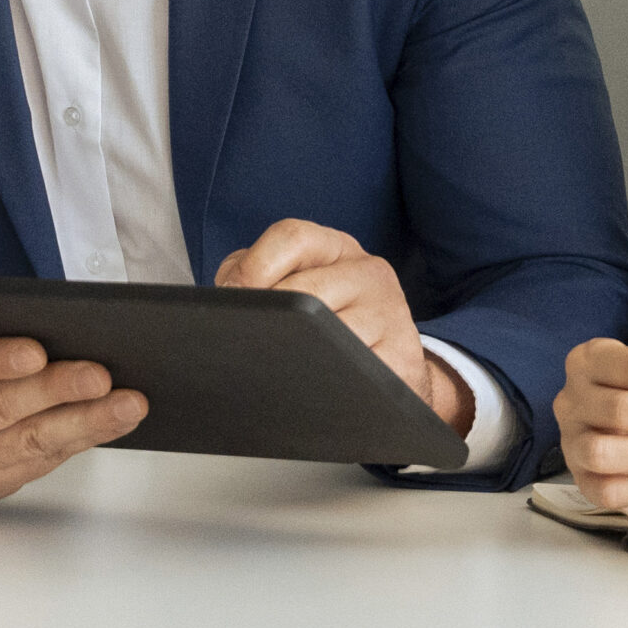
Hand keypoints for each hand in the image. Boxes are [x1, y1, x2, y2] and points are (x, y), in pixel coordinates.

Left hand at [215, 220, 472, 437]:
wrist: (397, 370)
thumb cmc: (333, 326)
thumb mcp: (298, 289)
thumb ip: (254, 281)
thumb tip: (223, 298)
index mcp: (337, 248)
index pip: (291, 236)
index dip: (253, 270)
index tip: (234, 302)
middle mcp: (369, 271)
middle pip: (304, 291)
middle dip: (269, 323)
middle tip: (248, 348)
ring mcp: (390, 313)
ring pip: (331, 334)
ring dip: (297, 357)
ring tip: (280, 371)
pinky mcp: (403, 357)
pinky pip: (357, 372)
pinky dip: (329, 383)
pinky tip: (314, 391)